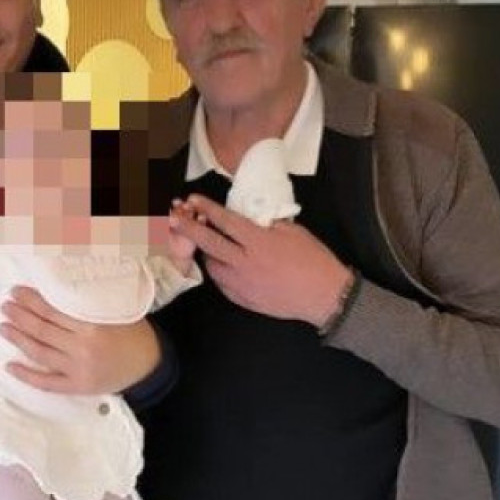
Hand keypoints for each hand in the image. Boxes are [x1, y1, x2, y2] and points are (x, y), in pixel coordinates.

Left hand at [0, 287, 161, 393]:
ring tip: (3, 328)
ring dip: (18, 339)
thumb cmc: (131, 332)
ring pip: (39, 353)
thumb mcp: (115, 310)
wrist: (149, 364)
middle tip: (5, 306)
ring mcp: (78, 370)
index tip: (16, 292)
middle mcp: (83, 348)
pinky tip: (10, 366)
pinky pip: (46, 383)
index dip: (31, 300)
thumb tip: (55, 288)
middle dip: (20, 316)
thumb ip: (87, 303)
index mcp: (93, 325)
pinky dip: (27, 375)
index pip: (53, 310)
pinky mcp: (77, 387)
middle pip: (42, 329)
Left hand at [168, 193, 352, 324]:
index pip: (225, 221)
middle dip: (188, 229)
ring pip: (212, 266)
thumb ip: (267, 224)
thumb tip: (251, 217)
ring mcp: (242, 284)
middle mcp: (245, 262)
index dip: (207, 209)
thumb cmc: (314, 260)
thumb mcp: (294, 232)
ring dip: (205, 253)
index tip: (193, 199)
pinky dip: (219, 272)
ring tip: (203, 243)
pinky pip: (222, 284)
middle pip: (209, 244)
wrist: (325, 296)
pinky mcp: (244, 300)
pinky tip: (221, 265)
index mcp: (258, 241)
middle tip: (174, 219)